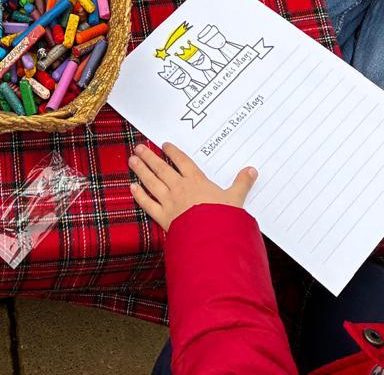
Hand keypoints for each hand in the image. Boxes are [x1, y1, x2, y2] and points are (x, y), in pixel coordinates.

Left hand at [129, 142, 256, 231]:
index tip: (164, 145)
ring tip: (132, 160)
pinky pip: (148, 204)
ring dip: (141, 170)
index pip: (182, 162)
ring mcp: (169, 202)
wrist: (212, 238)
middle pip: (162, 169)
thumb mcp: (236, 199)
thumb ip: (242, 184)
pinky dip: (139, 196)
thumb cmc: (223, 219)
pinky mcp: (163, 217)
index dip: (173, 153)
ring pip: (151, 182)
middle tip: (139, 148)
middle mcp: (180, 188)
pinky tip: (131, 188)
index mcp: (197, 182)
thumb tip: (251, 170)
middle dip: (150, 157)